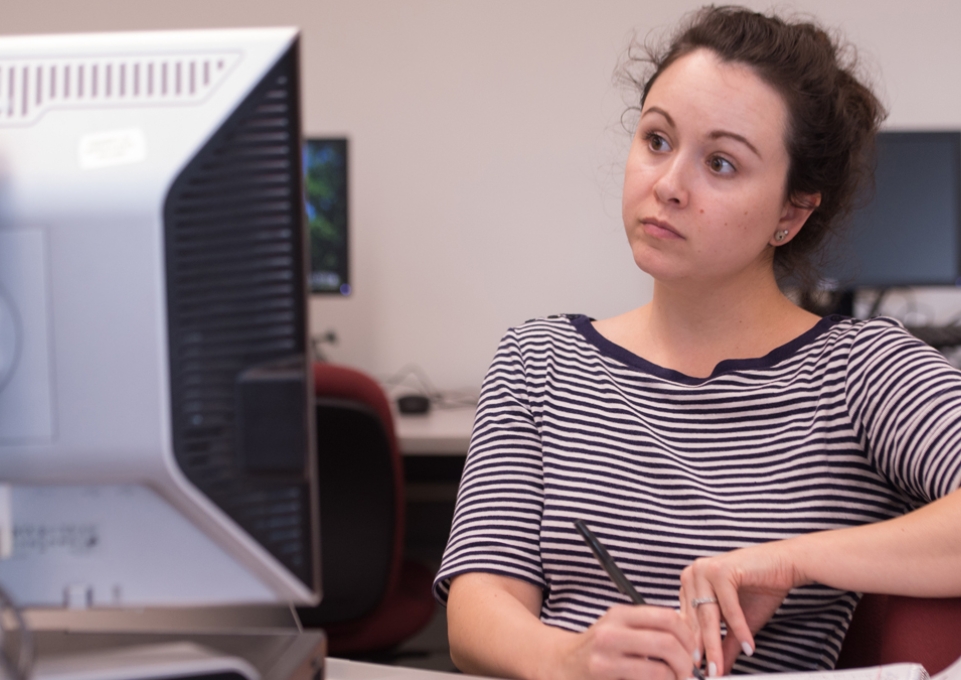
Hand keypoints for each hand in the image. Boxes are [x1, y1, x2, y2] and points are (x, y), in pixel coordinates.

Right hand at [558, 604, 700, 679]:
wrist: (561, 663)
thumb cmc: (597, 648)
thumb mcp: (619, 628)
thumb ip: (648, 629)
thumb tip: (688, 642)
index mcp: (620, 615)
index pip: (667, 618)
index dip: (688, 636)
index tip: (692, 650)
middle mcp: (611, 633)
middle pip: (667, 643)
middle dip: (686, 662)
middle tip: (688, 672)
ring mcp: (605, 659)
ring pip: (659, 670)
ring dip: (674, 679)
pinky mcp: (604, 677)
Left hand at [679, 541, 807, 674]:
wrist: (786, 564)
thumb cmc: (762, 589)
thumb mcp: (739, 623)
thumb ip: (725, 644)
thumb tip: (717, 670)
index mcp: (690, 584)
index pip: (687, 622)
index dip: (693, 648)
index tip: (697, 671)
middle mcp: (692, 574)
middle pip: (696, 621)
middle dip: (703, 652)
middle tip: (709, 674)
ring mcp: (705, 569)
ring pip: (708, 616)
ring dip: (715, 645)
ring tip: (719, 668)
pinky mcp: (721, 569)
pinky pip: (729, 607)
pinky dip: (739, 629)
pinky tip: (748, 647)